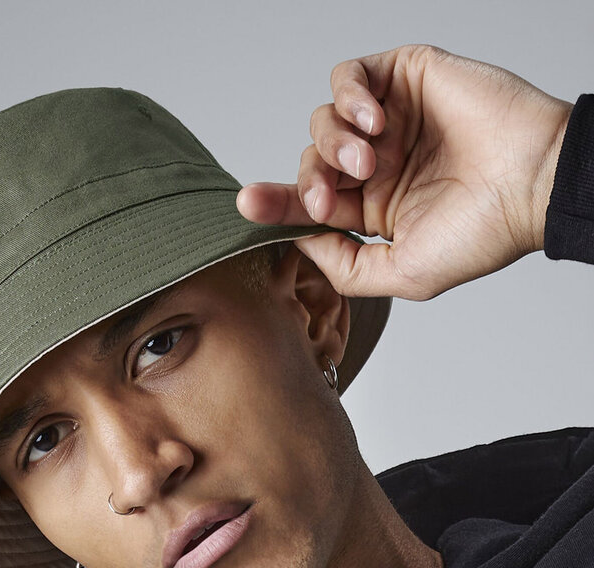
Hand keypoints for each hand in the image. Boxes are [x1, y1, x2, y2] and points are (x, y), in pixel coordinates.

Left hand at [237, 44, 572, 299]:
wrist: (534, 185)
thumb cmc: (481, 234)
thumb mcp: (402, 275)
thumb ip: (346, 267)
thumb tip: (301, 243)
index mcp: (373, 211)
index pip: (310, 204)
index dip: (276, 203)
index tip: (249, 204)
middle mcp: (376, 167)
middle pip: (310, 163)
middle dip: (310, 182)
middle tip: (335, 198)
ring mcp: (388, 123)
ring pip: (322, 121)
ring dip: (333, 143)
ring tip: (369, 160)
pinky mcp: (403, 79)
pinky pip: (348, 76)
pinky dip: (349, 96)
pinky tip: (374, 120)